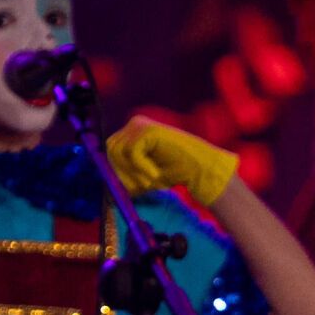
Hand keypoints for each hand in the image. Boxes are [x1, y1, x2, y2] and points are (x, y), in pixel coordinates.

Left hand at [106, 116, 238, 206]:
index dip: (119, 170)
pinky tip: (156, 175)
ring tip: (151, 181)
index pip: (113, 149)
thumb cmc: (177, 172)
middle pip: (112, 149)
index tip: (133, 188)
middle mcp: (135, 124)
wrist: (202, 169)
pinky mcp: (148, 131)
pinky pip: (132, 153)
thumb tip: (112, 191)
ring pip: (119, 151)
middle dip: (124, 172)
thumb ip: (130, 176)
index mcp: (133, 132)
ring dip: (133, 172)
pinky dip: (142, 168)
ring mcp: (141, 125)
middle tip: (142, 187)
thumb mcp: (147, 175)